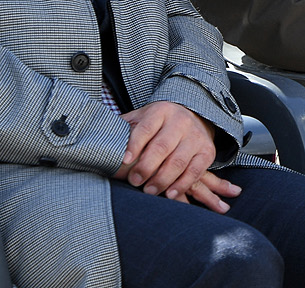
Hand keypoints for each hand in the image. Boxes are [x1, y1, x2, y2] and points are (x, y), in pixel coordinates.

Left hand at [113, 101, 240, 210]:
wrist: (192, 115)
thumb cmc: (158, 124)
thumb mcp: (140, 119)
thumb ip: (123, 128)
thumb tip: (97, 139)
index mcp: (160, 111)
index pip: (146, 128)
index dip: (134, 144)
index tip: (124, 160)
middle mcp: (180, 121)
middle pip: (162, 146)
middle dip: (146, 167)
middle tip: (134, 181)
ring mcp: (195, 136)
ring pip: (178, 161)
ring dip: (162, 179)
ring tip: (148, 190)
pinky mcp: (207, 151)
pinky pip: (195, 171)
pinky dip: (182, 184)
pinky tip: (169, 193)